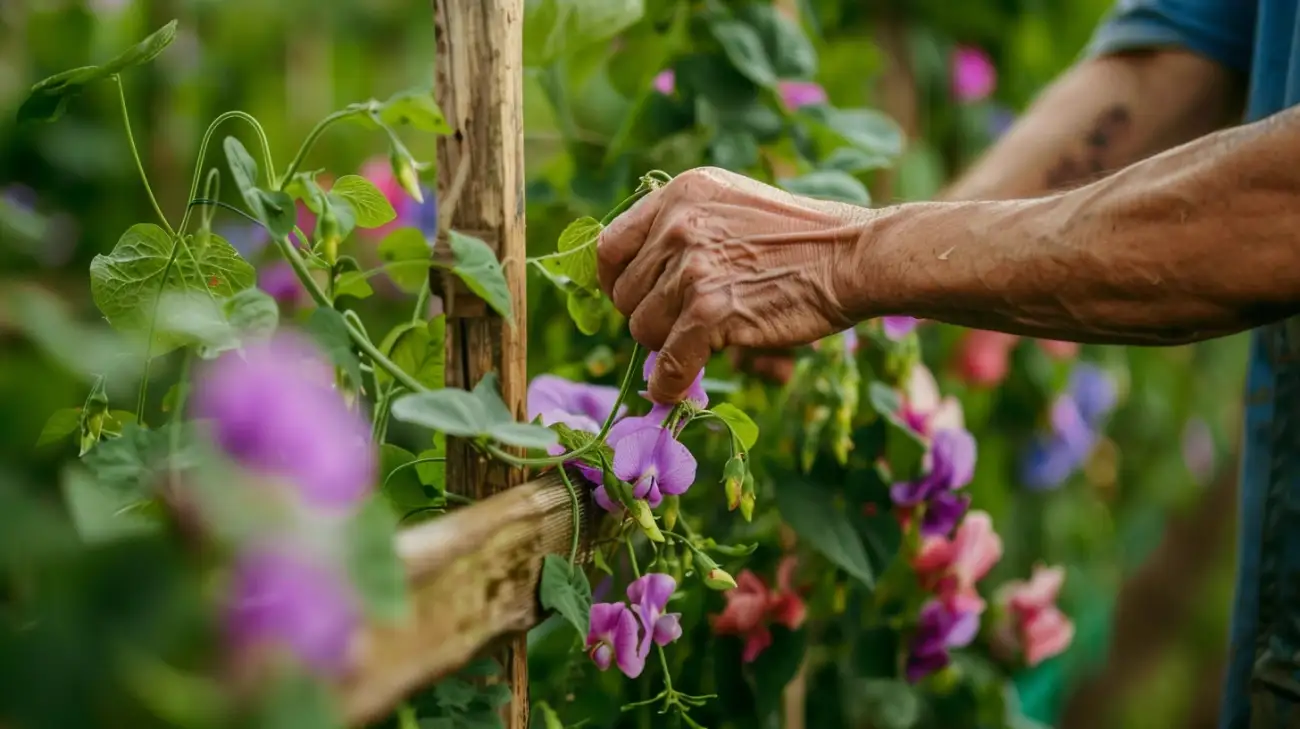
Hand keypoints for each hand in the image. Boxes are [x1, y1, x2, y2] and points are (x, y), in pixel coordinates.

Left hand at [597, 167, 868, 402]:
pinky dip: (668, 385)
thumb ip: (682, 229)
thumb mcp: (730, 205)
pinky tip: (675, 391)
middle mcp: (679, 226)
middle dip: (650, 316)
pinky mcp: (711, 313)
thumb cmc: (800, 237)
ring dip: (667, 345)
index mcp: (680, 194)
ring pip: (643, 330)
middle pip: (625, 295)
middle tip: (684, 324)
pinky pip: (668, 364)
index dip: (615, 281)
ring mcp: (693, 269)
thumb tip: (635, 281)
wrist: (852, 255)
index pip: (610, 246)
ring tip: (702, 340)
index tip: (633, 299)